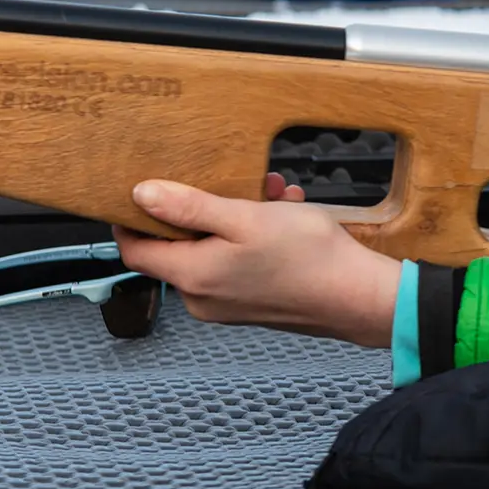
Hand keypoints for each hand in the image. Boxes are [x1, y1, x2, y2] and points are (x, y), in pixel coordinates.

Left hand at [114, 173, 398, 345]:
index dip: (131, 220)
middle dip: (206, 208)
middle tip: (236, 184)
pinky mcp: (252, 304)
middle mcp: (202, 297)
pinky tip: (286, 216)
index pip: (135, 251)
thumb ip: (190, 207)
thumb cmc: (307, 257)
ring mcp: (228, 304)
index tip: (142, 191)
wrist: (357, 296)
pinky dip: (254, 237)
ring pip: (214, 251)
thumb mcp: (246, 217)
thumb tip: (142, 195)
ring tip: (274, 195)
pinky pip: (237, 264)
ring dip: (238, 217)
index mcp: (192, 276)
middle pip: (180, 247)